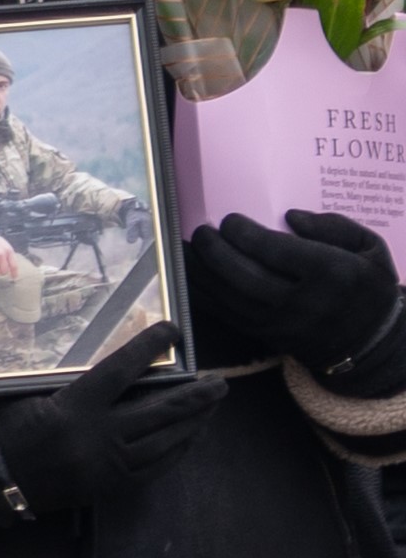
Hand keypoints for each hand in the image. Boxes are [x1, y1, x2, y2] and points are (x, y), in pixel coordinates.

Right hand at [0, 324, 225, 534]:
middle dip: (196, 395)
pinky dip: (177, 450)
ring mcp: (106, 465)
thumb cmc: (5, 431)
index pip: (121, 370)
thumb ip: (79, 388)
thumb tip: (124, 372)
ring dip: (194, 422)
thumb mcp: (36, 399)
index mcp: (72, 409)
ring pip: (165, 440)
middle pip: (160, 410)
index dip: (149, 346)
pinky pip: (155, 468)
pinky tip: (189, 437)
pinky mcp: (109, 487)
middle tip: (219, 382)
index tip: (171, 329)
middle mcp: (96, 437)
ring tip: (210, 407)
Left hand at [186, 209, 403, 377]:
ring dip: (201, 273)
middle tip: (201, 232)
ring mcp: (279, 322)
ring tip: (186, 249)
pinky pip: (225, 314)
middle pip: (246, 275)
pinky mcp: (263, 335)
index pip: (278, 251)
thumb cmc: (366, 286)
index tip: (230, 220)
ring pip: (229, 297)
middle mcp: (302, 300)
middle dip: (216, 252)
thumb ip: (335, 227)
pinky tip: (190, 277)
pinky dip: (203, 295)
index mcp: (331, 273)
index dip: (246, 235)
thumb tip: (292, 216)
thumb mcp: (370, 248)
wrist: (366, 341)